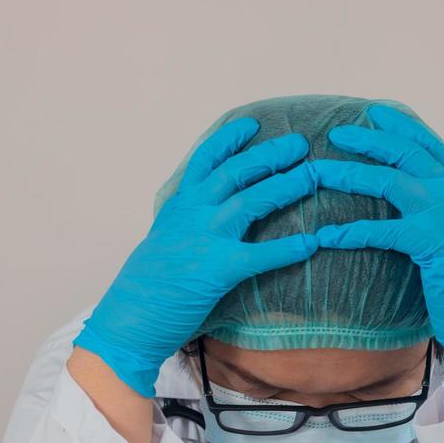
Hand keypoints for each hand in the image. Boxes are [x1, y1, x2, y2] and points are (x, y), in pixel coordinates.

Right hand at [74, 118, 319, 397]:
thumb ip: (183, 223)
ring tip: (314, 176)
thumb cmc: (146, 285)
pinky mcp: (219, 269)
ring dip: (286, 186)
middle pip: (238, 172)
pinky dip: (289, 248)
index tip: (253, 124)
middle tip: (301, 144)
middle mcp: (193, 213)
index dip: (230, 139)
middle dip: (271, 155)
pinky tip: (312, 243)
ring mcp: (206, 239)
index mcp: (179, 205)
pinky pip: (262, 254)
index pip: (206, 160)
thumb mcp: (162, 240)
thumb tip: (202, 216)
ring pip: (252, 201)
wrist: (129, 318)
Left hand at [312, 105, 443, 385]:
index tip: (375, 109)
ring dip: (347, 174)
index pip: (427, 142)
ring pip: (388, 181)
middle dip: (368, 139)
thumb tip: (411, 191)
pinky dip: (350, 232)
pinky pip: (381, 231)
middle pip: (403, 152)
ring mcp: (442, 214)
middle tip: (335, 132)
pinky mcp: (430, 242)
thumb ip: (439, 205)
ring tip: (316, 173)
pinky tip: (326, 235)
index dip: (401, 123)